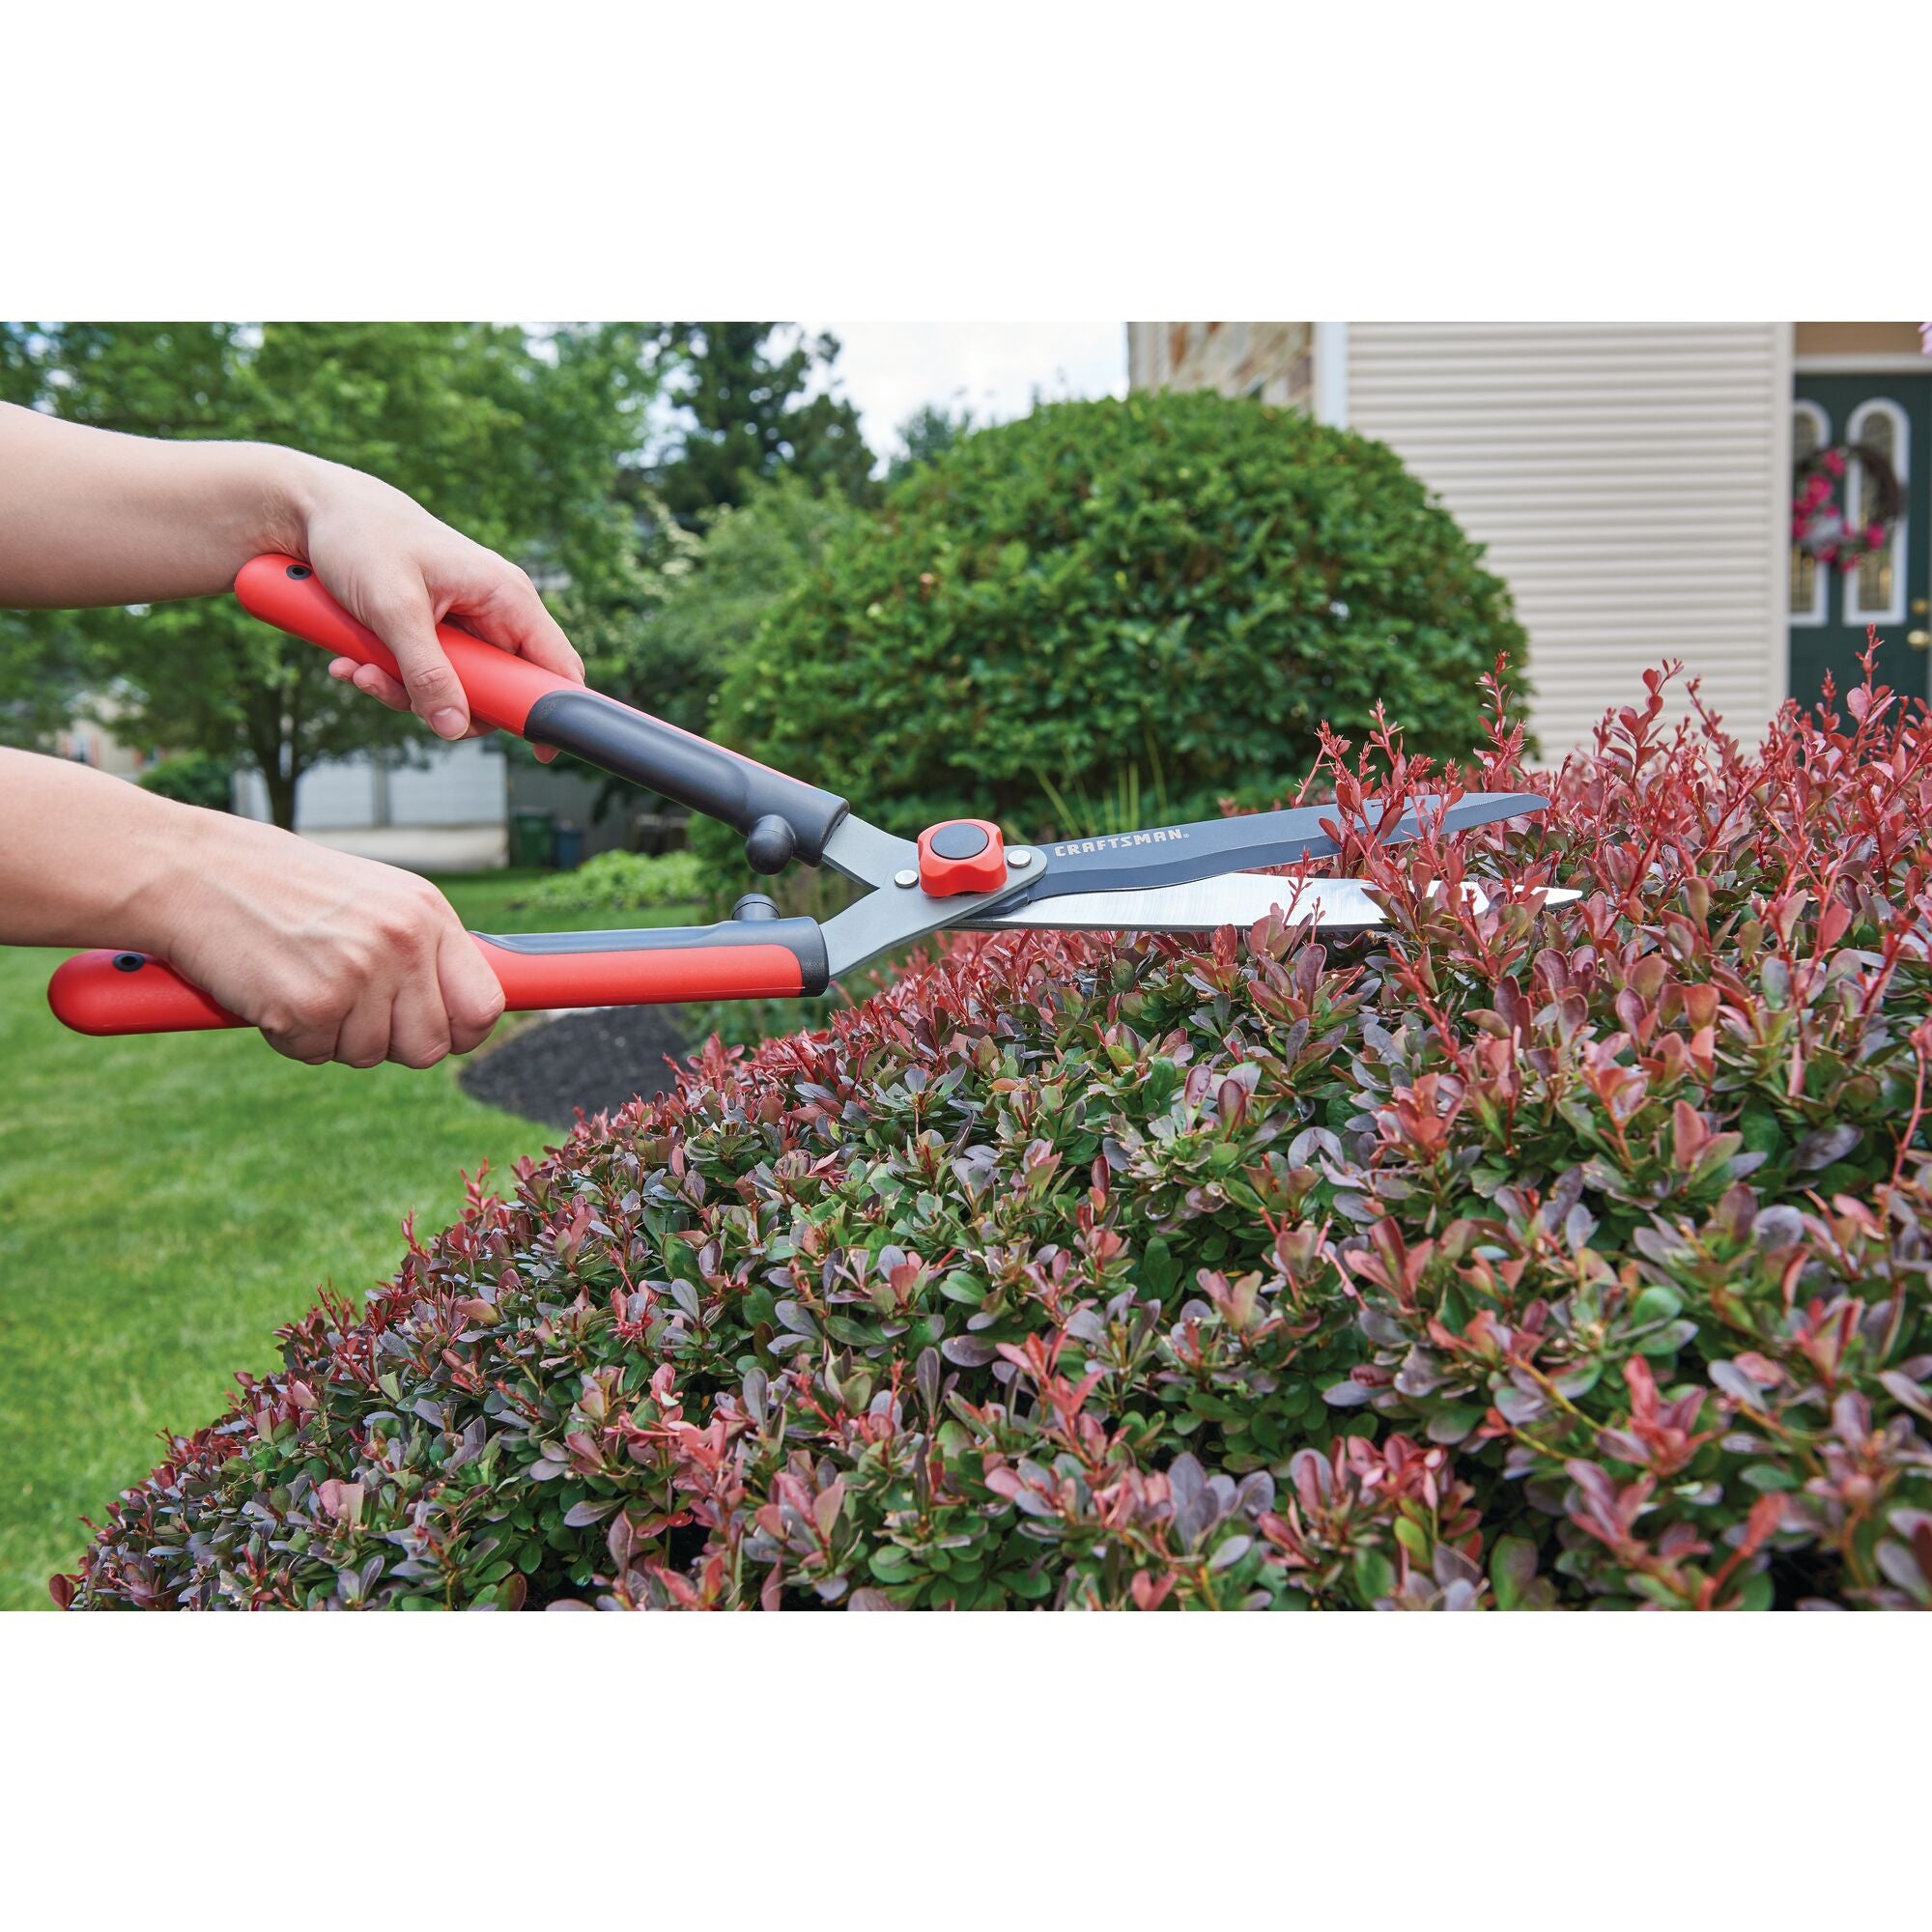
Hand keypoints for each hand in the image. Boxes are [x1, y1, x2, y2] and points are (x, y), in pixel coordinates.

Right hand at [145, 810, 504, 1067]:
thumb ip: (419, 949)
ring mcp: (359, 974)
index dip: (461, 1032)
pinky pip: (315, 1054)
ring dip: (331, 1036)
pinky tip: (268, 988)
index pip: (485, 1005)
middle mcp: (403, 942)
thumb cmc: (280, 888)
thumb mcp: (372, 900)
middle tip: (346, 1008)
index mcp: (427, 913)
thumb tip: (469, 1014)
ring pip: (369, 1054)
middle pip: (429, 1046)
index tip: (438, 1032)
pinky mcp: (310, 1005)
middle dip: (389, 1043)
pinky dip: (288, 1036)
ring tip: (299, 979)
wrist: (191, 870)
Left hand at [291, 459, 584, 744]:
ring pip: (456, 688)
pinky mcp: (434, 630)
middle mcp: (494, 612)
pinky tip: (352, 661)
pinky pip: (426, 674)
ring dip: (405, 691)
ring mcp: (464, 623)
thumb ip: (426, 672)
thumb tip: (453, 727)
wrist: (314, 508)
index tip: (540, 753)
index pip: (556, 665)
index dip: (553, 710)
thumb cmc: (360, 537)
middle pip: (499, 689)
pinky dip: (388, 676)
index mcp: (506, 596)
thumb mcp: (393, 609)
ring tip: (360, 669)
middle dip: (447, 702)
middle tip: (400, 696)